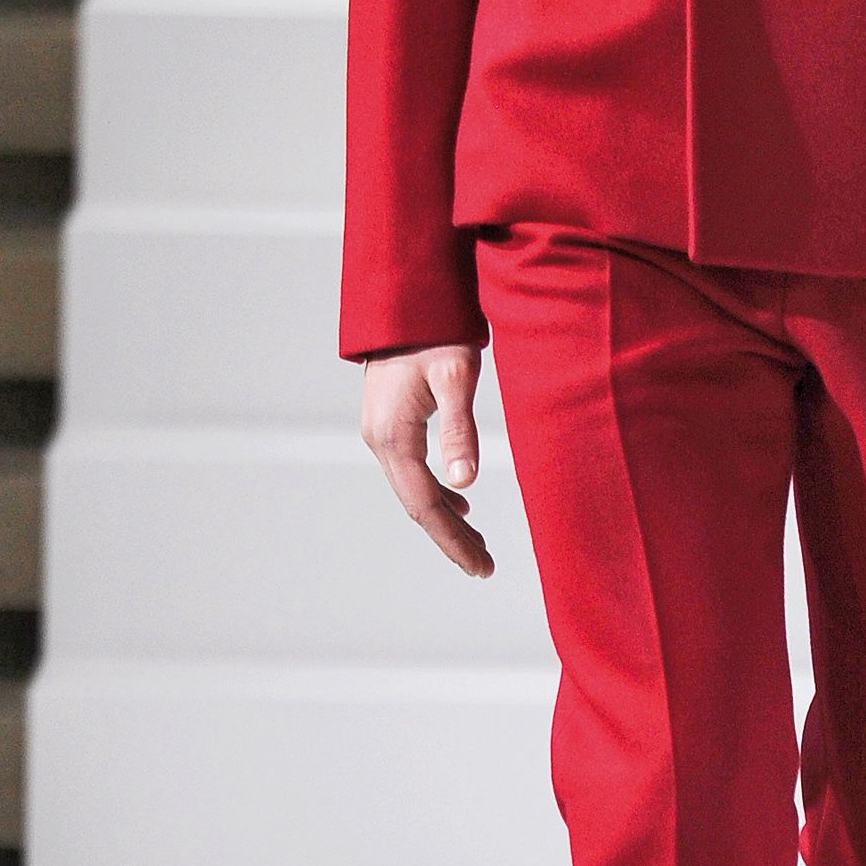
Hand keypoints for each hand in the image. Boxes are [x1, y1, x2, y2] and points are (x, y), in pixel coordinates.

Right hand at [361, 344, 493, 576]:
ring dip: (446, 517)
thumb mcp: (455, 376)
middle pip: (417, 504)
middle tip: (484, 566)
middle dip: (451, 536)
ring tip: (477, 542)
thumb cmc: (435, 330)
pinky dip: (436, 492)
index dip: (454, 539)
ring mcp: (381, 431)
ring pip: (414, 489)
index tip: (482, 567)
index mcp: (393, 436)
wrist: (404, 298)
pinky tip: (460, 498)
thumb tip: (465, 483)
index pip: (426, 506)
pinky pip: (412, 470)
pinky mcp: (390, 421)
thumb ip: (459, 430)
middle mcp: (380, 439)